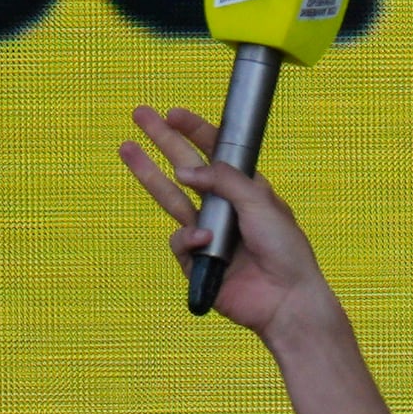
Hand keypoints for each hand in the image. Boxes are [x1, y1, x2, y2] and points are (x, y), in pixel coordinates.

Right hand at [118, 104, 330, 334]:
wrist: (286, 298)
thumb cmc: (284, 250)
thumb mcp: (260, 202)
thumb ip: (223, 180)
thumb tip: (186, 172)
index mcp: (245, 191)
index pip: (216, 154)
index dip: (195, 132)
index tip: (174, 114)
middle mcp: (224, 208)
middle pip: (185, 167)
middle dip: (162, 140)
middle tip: (140, 115)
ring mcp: (208, 233)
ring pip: (170, 197)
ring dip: (147, 172)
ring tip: (126, 148)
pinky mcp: (198, 260)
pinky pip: (180, 239)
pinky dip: (190, 238)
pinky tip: (206, 241)